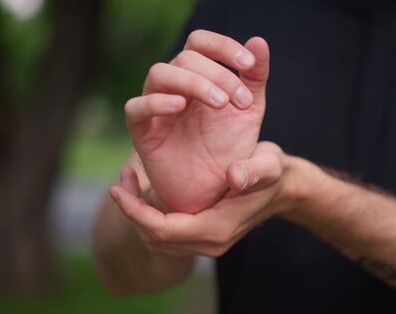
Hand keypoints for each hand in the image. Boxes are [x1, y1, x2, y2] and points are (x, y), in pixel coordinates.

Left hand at [109, 142, 285, 256]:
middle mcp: (209, 243)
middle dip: (130, 213)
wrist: (284, 190)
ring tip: (127, 182)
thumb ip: (254, 171)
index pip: (162, 229)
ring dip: (137, 215)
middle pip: (153, 239)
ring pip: (157, 240)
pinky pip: (167, 234)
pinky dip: (150, 216)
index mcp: (216, 229)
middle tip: (119, 181)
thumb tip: (234, 176)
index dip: (134, 212)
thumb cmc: (274, 174)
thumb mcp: (269, 165)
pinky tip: (146, 189)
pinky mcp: (203, 236)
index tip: (116, 187)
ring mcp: (206, 243)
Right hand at [125, 30, 269, 212]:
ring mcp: (155, 107)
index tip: (248, 65)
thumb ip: (255, 77)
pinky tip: (181, 106)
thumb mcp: (249, 111)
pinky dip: (156, 102)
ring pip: (159, 74)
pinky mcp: (142, 132)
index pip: (200, 43)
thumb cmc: (228, 147)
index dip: (223, 47)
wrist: (214, 190)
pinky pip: (136, 108)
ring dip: (192, 83)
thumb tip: (259, 41)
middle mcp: (174, 86)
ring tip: (221, 103)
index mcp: (198, 76)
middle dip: (218, 74)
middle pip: (185, 58)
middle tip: (241, 100)